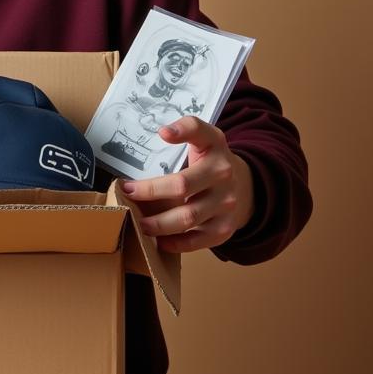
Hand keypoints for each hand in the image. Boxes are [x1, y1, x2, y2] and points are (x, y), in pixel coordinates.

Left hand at [121, 116, 253, 252]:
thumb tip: (163, 132)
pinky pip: (199, 240)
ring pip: (188, 216)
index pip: (200, 132)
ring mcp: (226, 203)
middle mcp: (223, 174)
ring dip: (159, 223)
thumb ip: (187, 130)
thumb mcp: (204, 139)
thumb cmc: (210, 162)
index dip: (182, 131)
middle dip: (151, 192)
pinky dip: (177, 243)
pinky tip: (159, 242)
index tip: (162, 133)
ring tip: (138, 223)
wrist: (244, 187)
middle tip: (128, 196)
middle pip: (182, 185)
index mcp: (215, 146)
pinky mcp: (225, 227)